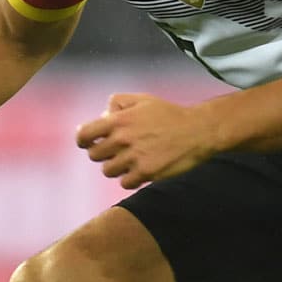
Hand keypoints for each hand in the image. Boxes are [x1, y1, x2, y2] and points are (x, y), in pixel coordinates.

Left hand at [75, 93, 217, 189]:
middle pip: (95, 155)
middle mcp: (123, 138)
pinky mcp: (146, 172)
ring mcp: (134, 157)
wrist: (198, 130)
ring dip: (117, 167)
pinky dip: (130, 178)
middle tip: (119, 150)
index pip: (84, 135)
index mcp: (119, 120)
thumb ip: (118, 102)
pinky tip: (141, 169)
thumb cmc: (170, 114)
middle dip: (104, 153)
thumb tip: (103, 117)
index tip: (90, 143)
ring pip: (108, 171)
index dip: (84, 141)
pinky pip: (125, 182)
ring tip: (132, 160)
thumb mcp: (143, 99)